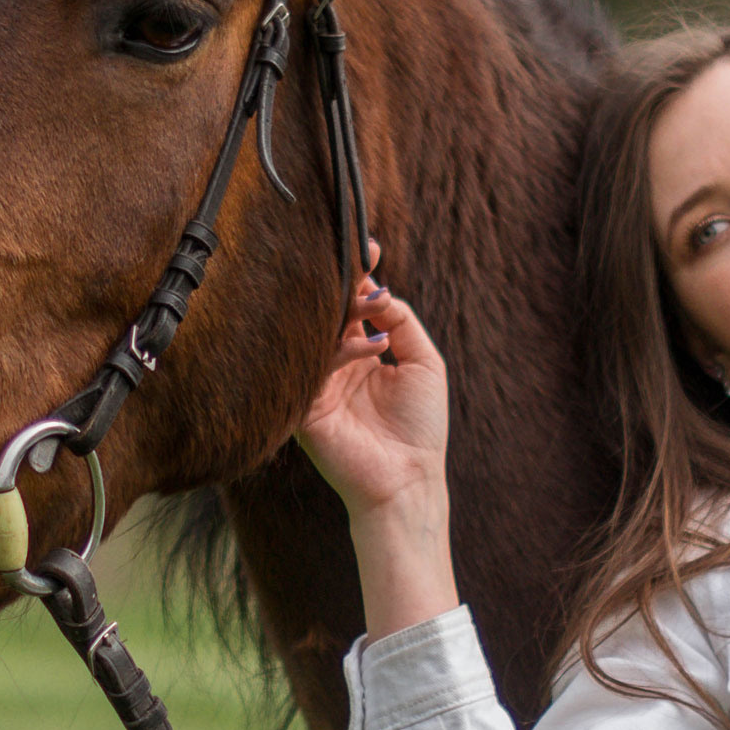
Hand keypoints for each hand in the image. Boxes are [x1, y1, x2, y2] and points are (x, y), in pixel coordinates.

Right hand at [297, 261, 448, 517]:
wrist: (407, 480)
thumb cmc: (421, 427)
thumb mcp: (424, 363)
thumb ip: (402, 322)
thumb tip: (379, 290)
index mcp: (362, 355)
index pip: (353, 308)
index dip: (359, 279)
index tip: (369, 250)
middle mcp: (337, 365)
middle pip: (332, 313)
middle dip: (345, 284)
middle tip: (361, 261)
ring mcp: (318, 383)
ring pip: (319, 333)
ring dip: (346, 313)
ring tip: (372, 307)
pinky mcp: (305, 406)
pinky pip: (313, 366)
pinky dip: (344, 350)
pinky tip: (373, 348)